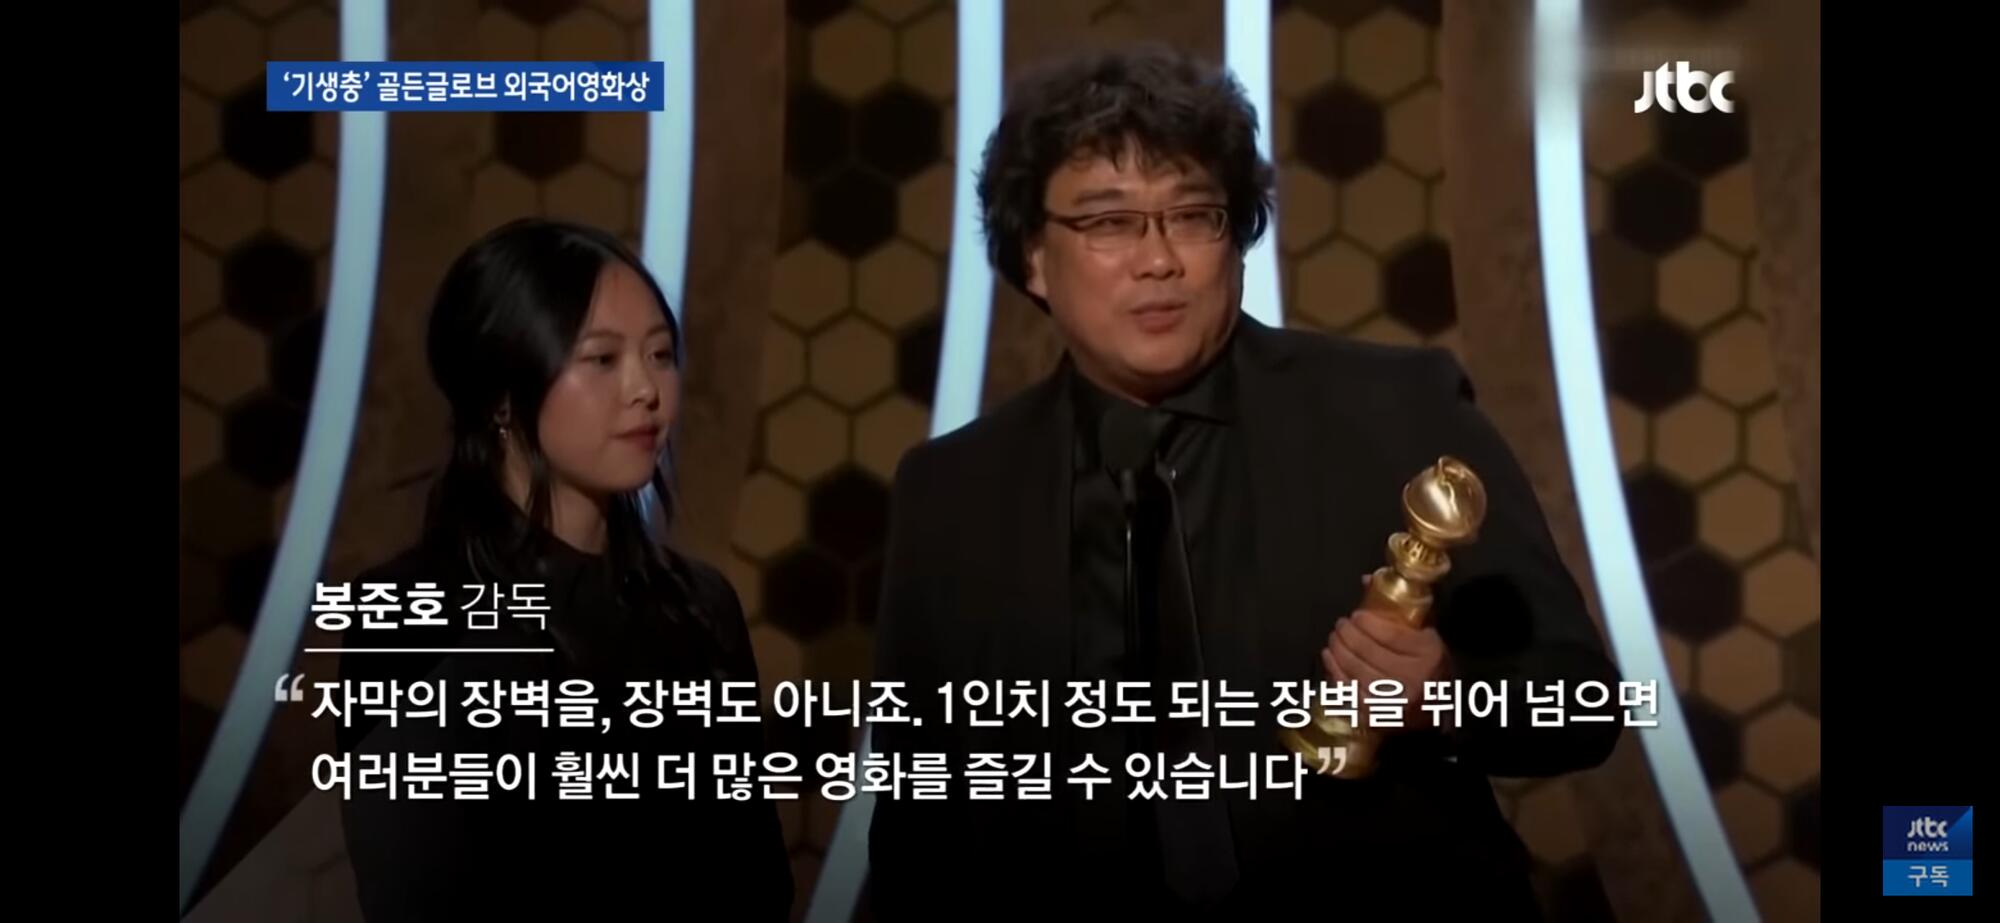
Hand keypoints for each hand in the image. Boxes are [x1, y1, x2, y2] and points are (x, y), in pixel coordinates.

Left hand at [1321, 575, 1454, 730]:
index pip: (1390, 634)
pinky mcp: (1376, 714)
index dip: (1368, 623)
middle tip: (1340, 624)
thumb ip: (1399, 609)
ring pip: (1354, 668)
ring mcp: (1392, 700)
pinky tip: (1329, 656)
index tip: (1356, 615)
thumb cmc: (1429, 668)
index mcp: (1427, 654)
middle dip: (1347, 634)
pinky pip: (1348, 688)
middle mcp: (1411, 678)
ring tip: (1334, 637)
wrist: (1434, 713)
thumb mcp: (1425, 636)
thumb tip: (1366, 579)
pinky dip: (1334, 670)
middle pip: (1367, 650)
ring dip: (1338, 649)